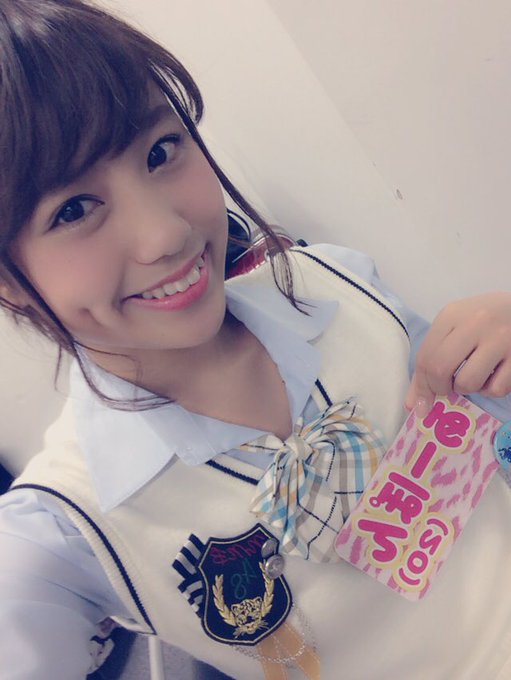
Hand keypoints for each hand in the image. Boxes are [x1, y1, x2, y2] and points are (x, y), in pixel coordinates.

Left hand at [405, 292, 510, 415]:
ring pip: (468, 383)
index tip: (424, 401)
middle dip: (439, 389)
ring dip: (466, 388)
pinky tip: (494, 375)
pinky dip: (491, 390)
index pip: (425, 358)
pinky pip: (496, 389)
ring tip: (474, 375)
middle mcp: (474, 324)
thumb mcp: (453, 329)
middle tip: (448, 387)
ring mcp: (499, 338)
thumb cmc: (482, 320)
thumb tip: (414, 405)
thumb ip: (431, 362)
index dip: (421, 386)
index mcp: (451, 315)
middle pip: (440, 370)